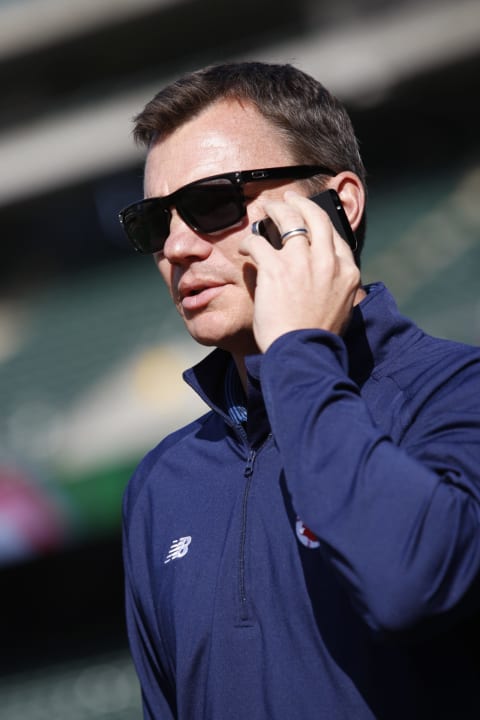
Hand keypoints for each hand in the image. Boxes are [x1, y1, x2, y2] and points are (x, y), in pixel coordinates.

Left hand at [239, 190, 360, 352]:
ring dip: (274, 210)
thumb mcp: (341, 309)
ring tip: (265, 209)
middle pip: (314, 217)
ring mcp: (301, 263)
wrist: (304, 353)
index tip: (309, 215)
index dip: (319, 220)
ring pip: (287, 220)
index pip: (335, 235)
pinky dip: (250, 242)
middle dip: (299, 203)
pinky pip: (259, 242)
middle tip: (288, 199)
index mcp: (347, 272)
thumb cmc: (318, 338)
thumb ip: (336, 287)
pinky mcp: (275, 269)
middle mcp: (327, 262)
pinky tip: (246, 247)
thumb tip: (325, 277)